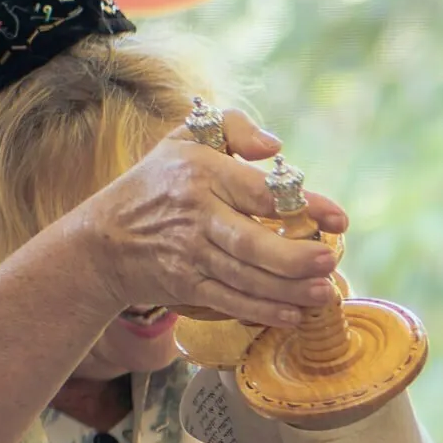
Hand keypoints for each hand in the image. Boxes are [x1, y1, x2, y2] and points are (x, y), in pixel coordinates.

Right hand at [73, 110, 349, 328]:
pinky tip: (292, 315)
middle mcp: (195, 215)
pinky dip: (262, 311)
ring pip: (246, 278)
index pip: (260, 192)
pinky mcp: (185, 286)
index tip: (338, 219)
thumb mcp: (186, 138)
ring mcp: (189, 255)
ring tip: (324, 292)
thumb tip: (275, 146)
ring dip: (289, 290)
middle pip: (252, 243)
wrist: (103, 240)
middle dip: (296, 258)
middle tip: (330, 262)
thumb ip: (234, 127)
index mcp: (201, 172)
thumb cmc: (157, 182)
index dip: (304, 206)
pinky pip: (229, 301)